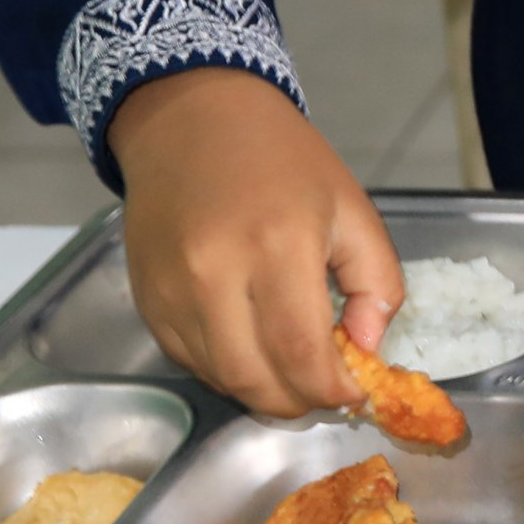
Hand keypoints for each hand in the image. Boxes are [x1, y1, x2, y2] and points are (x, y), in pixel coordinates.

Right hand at [109, 68, 402, 419]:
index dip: (332, 390)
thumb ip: (376, 283)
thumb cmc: (284, 161)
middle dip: (300, 402)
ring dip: (264, 391)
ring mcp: (172, 292)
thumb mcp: (353, 209)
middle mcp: (214, 276)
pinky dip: (228, 369)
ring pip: (222, 378)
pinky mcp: (147, 300)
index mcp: (278, 246)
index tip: (355, 394)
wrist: (192, 121)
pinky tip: (254, 347)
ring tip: (294, 370)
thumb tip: (367, 350)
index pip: (301, 354)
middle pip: (256, 380)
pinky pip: (190, 360)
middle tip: (327, 391)